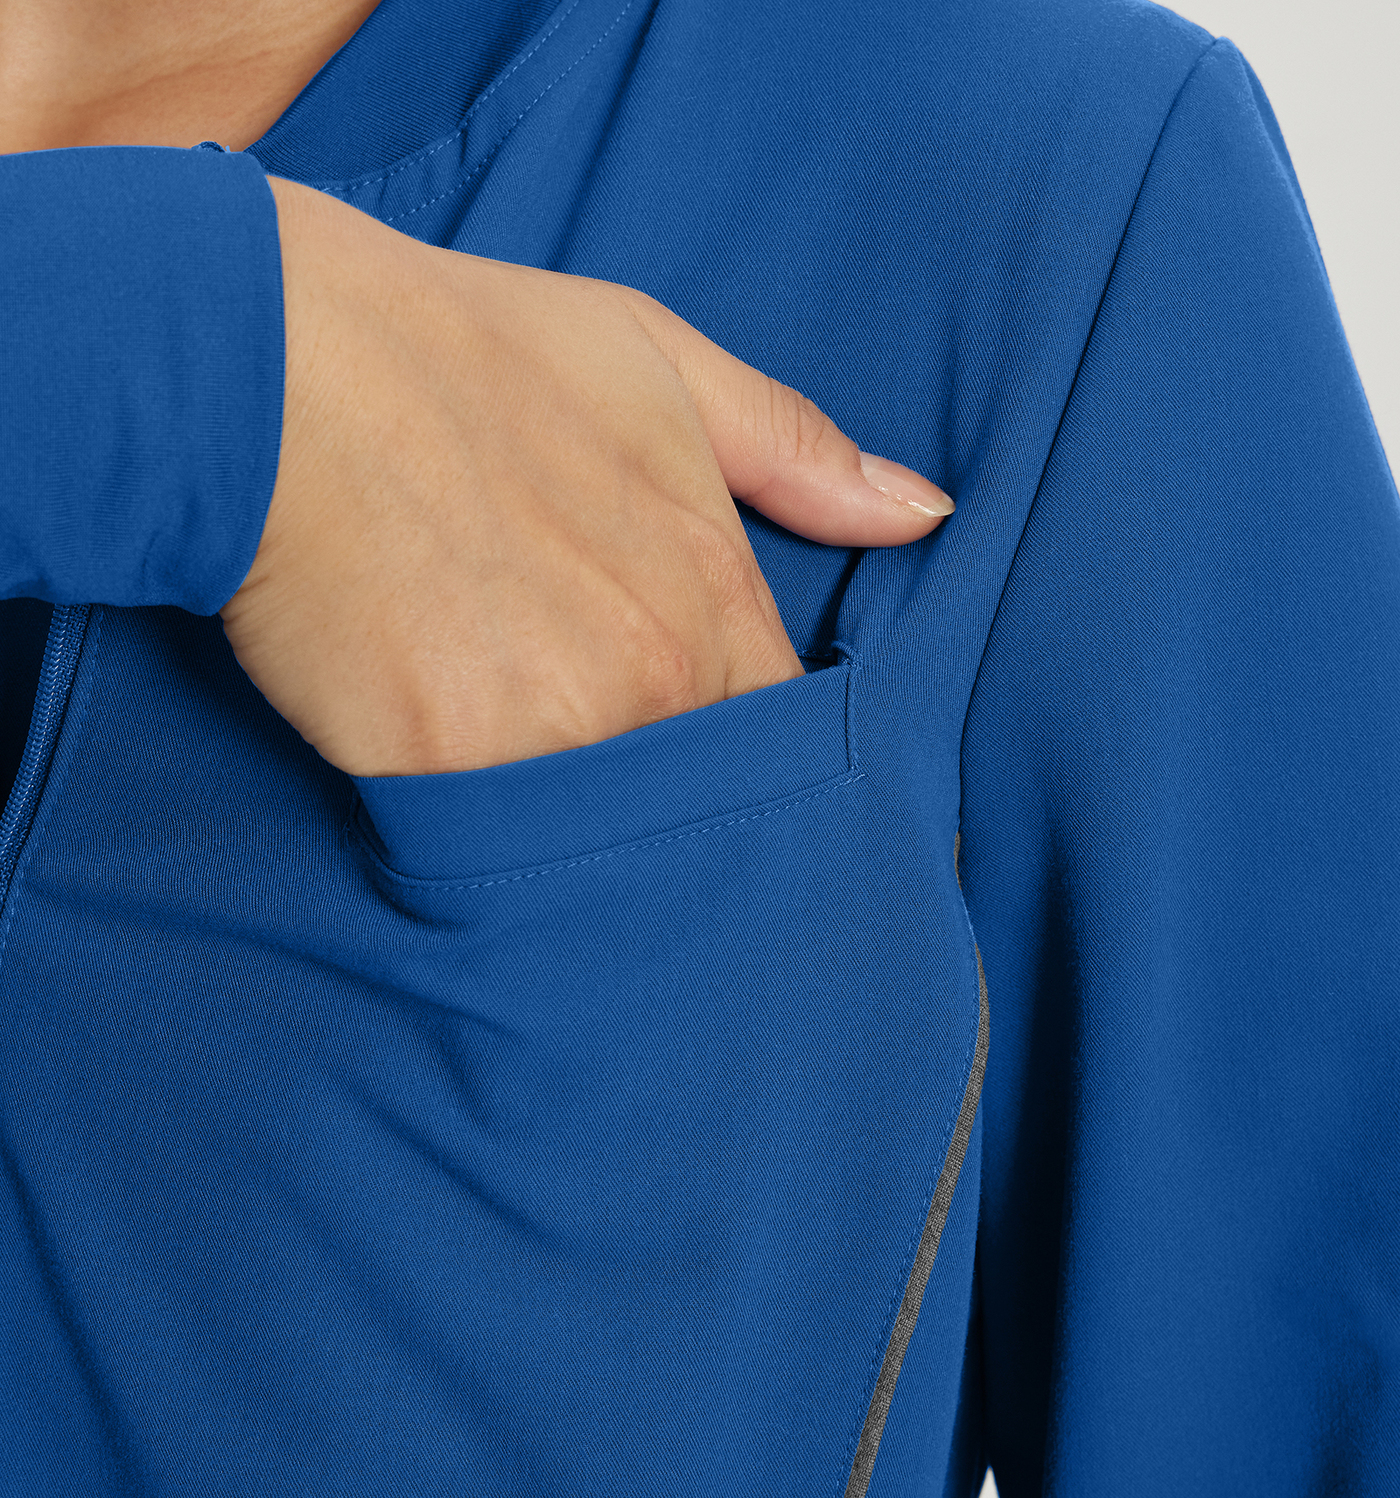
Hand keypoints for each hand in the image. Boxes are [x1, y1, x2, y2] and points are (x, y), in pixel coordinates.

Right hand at [218, 177, 952, 777]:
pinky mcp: (447, 777)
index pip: (777, 731)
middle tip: (594, 761)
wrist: (280, 373)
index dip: (739, 746)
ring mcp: (554, 737)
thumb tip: (927, 514)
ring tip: (523, 772)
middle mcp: (655, 682)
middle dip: (661, 793)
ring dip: (577, 824)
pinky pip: (491, 844)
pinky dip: (479, 829)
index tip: (704, 750)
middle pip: (692, 797)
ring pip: (601, 837)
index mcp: (713, 599)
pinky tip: (442, 772)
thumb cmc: (467, 353)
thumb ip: (795, 452)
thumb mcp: (655, 359)